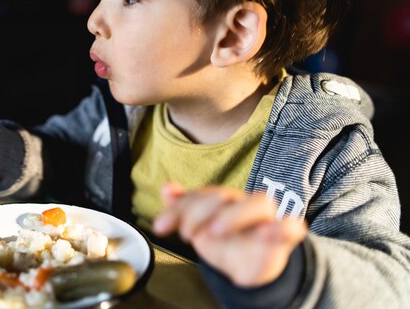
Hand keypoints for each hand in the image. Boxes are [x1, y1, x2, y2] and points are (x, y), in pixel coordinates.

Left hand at [152, 181, 306, 286]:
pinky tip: (265, 233)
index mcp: (223, 199)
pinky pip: (291, 227)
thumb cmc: (225, 239)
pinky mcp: (283, 238)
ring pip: (259, 204)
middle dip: (200, 212)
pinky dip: (283, 227)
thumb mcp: (199, 226)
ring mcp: (264, 219)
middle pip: (225, 196)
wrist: (250, 265)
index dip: (179, 208)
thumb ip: (182, 207)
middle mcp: (242, 204)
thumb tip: (166, 188)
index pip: (201, 194)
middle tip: (186, 232)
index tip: (161, 226)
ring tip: (215, 231)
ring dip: (235, 215)